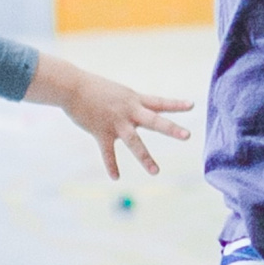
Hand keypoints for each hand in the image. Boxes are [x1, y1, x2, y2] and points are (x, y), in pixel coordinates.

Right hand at [27, 53, 193, 177]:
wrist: (71, 87)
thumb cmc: (94, 89)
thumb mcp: (119, 94)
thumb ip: (131, 106)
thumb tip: (138, 117)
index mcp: (135, 100)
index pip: (160, 102)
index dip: (176, 104)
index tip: (192, 105)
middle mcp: (129, 111)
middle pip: (154, 121)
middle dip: (171, 129)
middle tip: (188, 136)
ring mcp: (115, 123)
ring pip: (134, 142)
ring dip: (145, 158)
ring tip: (156, 172)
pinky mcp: (101, 132)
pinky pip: (108, 152)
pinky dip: (111, 165)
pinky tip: (116, 177)